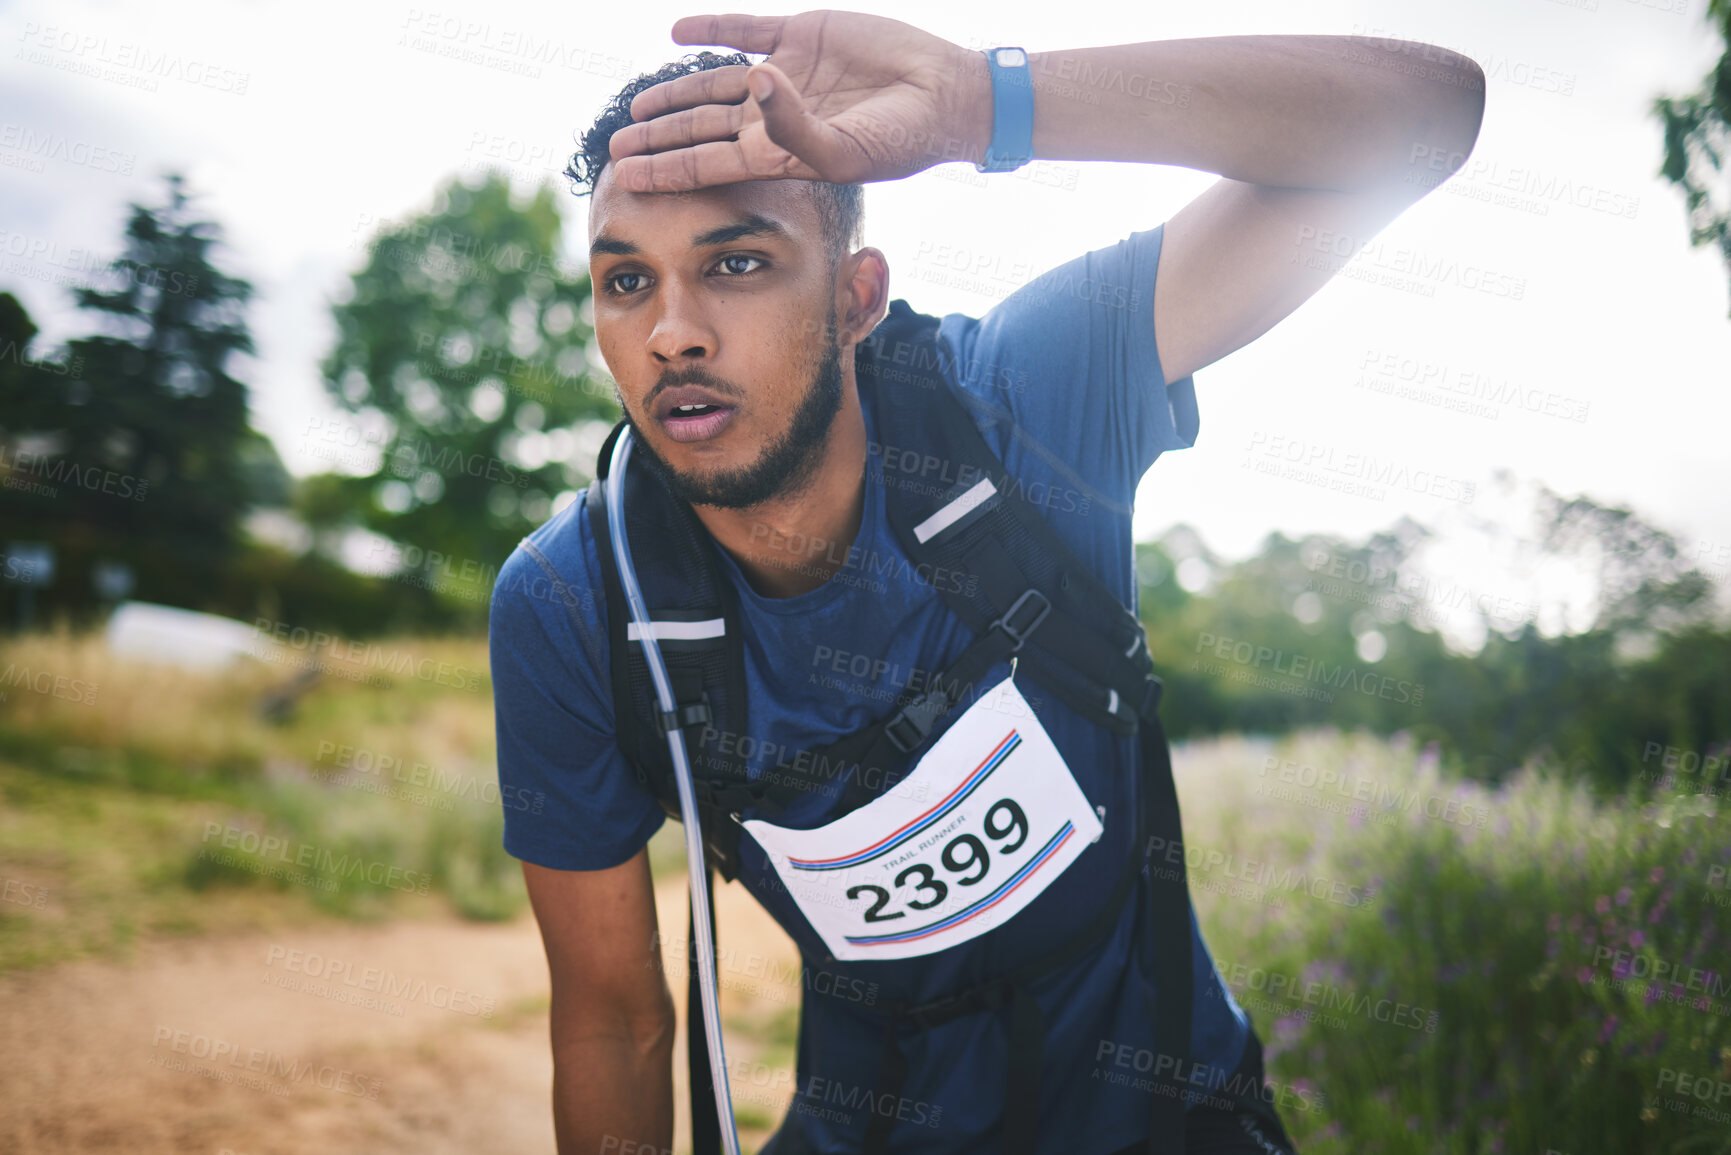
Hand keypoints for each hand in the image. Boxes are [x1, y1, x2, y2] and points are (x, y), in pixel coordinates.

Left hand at [607, 10, 991, 191]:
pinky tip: (677, 32)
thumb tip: (753, 80)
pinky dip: (713, 30)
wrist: (945, 96)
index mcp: (778, 154)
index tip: (626, 177)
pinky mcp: (801, 35)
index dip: (666, 170)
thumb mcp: (842, 150)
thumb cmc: (899, 139)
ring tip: (636, 108)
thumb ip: (794, 124)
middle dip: (658, 140)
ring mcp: (785, 75)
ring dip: (675, 94)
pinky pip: (746, 29)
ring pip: (714, 85)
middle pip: (700, 128)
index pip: (708, 164)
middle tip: (615, 150)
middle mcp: (773, 117)